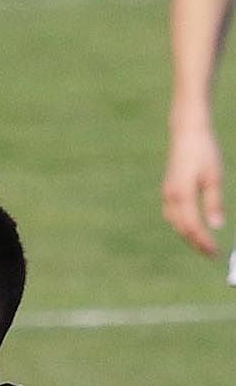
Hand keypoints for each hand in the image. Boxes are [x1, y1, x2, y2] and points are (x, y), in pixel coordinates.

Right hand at [169, 123, 223, 258]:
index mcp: (182, 195)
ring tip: (202, 242)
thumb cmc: (204, 152)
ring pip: (176, 222)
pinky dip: (182, 224)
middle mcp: (171, 198)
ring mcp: (168, 194)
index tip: (215, 252)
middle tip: (210, 252)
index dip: (203, 242)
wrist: (187, 133)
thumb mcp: (214, 177)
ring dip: (188, 234)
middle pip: (182, 228)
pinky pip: (173, 214)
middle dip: (196, 242)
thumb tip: (217, 226)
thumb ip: (214, 203)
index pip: (192, 227)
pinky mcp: (169, 189)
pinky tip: (191, 225)